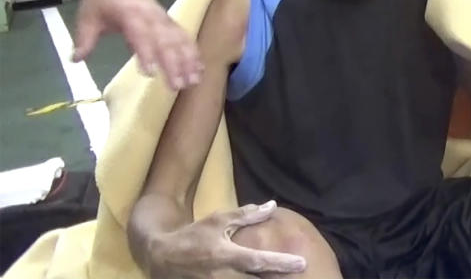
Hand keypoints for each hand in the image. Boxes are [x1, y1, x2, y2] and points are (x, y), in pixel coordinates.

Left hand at [73, 0, 202, 90]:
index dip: (146, 53)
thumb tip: (76, 60)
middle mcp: (151, 16)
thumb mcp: (88, 16)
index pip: (140, 35)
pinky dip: (192, 51)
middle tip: (179, 86)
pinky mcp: (168, 21)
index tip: (150, 73)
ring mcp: (163, 18)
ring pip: (179, 40)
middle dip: (174, 64)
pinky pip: (183, 36)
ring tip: (193, 81)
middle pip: (166, 41)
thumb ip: (84, 39)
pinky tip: (199, 67)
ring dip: (188, 60)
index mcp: (130, 14)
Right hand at [148, 202, 306, 278]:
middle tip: (299, 277)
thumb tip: (272, 206)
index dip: (281, 263)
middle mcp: (223, 276)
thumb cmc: (194, 235)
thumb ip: (246, 216)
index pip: (258, 261)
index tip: (301, 263)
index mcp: (227, 256)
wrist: (161, 256)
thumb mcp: (219, 220)